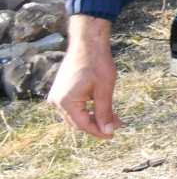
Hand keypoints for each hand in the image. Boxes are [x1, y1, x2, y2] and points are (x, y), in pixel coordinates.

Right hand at [50, 16, 119, 138]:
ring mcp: (56, 96)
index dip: (98, 131)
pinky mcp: (60, 91)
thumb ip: (104, 112)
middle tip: (117, 125)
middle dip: (97, 125)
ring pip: (76, 115)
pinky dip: (87, 109)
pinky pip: (73, 107)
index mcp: (65, 102)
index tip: (113, 134)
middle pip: (78, 122)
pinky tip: (103, 109)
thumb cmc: (97, 63)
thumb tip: (107, 131)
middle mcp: (56, 101)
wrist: (87, 43)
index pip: (83, 125)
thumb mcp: (104, 89)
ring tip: (113, 118)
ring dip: (93, 118)